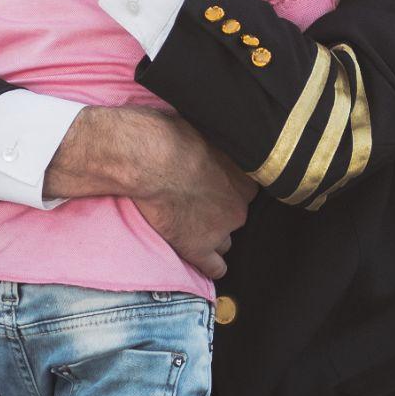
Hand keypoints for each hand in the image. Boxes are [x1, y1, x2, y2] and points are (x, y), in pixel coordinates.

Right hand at [45, 106, 254, 279]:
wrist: (148, 160)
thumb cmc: (171, 135)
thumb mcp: (206, 127)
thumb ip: (218, 142)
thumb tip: (217, 137)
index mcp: (245, 176)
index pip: (246, 190)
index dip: (227, 188)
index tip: (212, 185)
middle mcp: (240, 206)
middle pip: (236, 215)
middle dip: (220, 211)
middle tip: (197, 202)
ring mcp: (220, 230)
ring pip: (226, 241)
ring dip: (213, 236)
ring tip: (194, 227)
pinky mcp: (197, 248)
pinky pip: (215, 268)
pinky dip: (210, 265)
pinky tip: (204, 261)